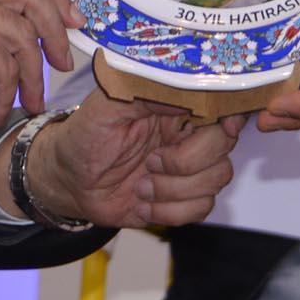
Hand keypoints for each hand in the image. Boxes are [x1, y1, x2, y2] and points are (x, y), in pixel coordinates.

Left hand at [26, 97, 242, 228]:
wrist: (68, 181)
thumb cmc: (84, 136)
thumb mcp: (106, 104)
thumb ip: (144, 90)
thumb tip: (183, 89)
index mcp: (175, 106)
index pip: (221, 103)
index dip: (230, 116)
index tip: (224, 127)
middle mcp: (187, 135)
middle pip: (223, 145)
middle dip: (187, 162)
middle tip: (151, 162)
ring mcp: (187, 169)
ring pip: (216, 178)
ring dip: (174, 190)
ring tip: (140, 185)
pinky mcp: (182, 198)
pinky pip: (202, 207)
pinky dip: (170, 211)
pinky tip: (142, 203)